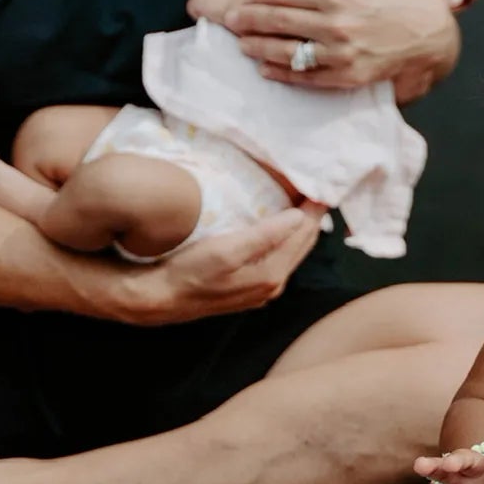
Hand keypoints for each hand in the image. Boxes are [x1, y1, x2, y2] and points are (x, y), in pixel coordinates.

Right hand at [115, 204, 322, 324]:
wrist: (160, 298)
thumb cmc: (190, 271)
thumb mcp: (227, 250)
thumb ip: (266, 236)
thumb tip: (299, 217)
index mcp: (273, 274)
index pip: (305, 233)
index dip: (315, 208)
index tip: (323, 185)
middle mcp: (273, 285)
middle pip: (303, 243)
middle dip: (313, 216)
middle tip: (318, 189)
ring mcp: (261, 288)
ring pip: (292, 251)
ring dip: (301, 228)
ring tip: (305, 203)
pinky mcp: (249, 287)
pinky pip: (279, 257)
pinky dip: (286, 239)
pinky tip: (282, 228)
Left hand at [223, 0, 459, 99]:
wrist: (427, 30)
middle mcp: (335, 21)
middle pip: (277, 20)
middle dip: (248, 20)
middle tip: (230, 20)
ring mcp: (340, 52)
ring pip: (285, 50)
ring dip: (257, 47)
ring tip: (241, 43)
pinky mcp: (347, 76)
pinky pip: (304, 76)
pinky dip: (280, 73)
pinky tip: (265, 68)